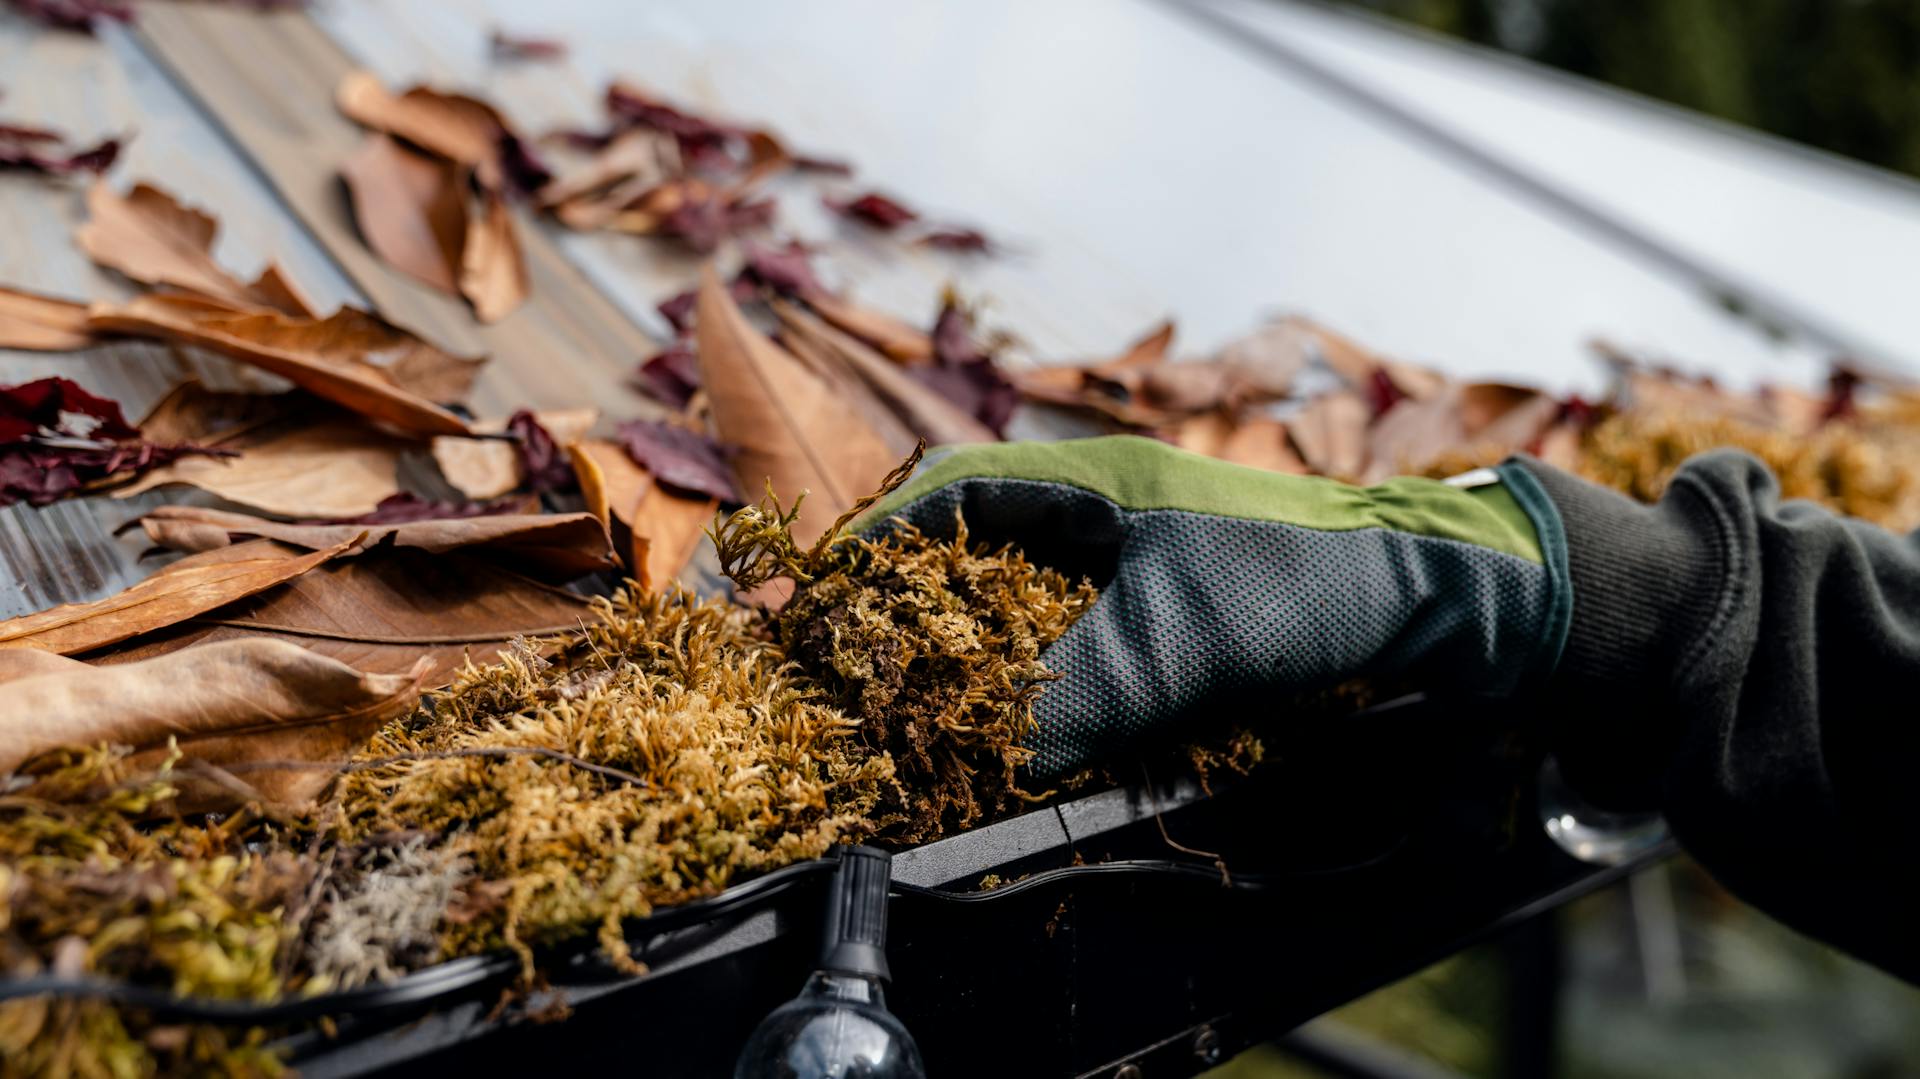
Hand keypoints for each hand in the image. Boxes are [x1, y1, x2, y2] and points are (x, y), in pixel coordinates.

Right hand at [855, 437, 1569, 776]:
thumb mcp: (1185, 633)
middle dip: (916, 609)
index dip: (879, 540)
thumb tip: (995, 756)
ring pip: (1028, 609)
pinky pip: (1083, 653)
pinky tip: (1038, 737)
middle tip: (866, 670)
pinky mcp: (1175, 623)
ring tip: (935, 713)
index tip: (824, 595)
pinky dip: (1050, 693)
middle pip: (975, 552)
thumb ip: (1084, 690)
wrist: (1436, 597)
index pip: (950, 491)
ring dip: (984, 660)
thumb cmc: (1306, 580)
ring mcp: (1141, 569)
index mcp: (1088, 482)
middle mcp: (1104, 518)